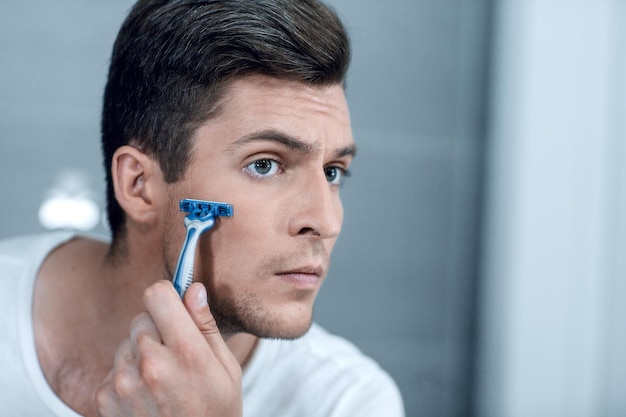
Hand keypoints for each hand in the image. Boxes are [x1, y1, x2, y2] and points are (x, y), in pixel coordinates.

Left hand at [96, 281, 242, 416]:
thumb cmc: (216, 412)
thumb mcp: (226, 368)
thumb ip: (205, 325)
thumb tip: (194, 288)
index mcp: (185, 352)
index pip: (157, 295)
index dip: (166, 295)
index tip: (173, 305)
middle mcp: (151, 364)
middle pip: (141, 316)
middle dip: (156, 327)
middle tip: (174, 352)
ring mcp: (125, 383)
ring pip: (126, 342)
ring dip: (140, 352)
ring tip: (162, 378)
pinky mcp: (106, 398)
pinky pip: (113, 368)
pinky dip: (127, 376)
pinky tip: (147, 394)